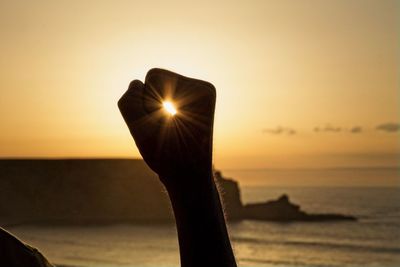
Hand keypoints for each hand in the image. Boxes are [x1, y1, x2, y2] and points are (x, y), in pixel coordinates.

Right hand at [118, 68, 215, 186]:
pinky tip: (168, 130)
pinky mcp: (189, 104)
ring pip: (154, 88)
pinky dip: (155, 113)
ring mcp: (197, 96)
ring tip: (165, 133)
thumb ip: (129, 99)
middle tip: (165, 133)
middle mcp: (203, 89)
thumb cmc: (167, 156)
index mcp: (201, 89)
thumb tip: (136, 83)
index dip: (148, 104)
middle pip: (154, 78)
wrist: (189, 178)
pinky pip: (158, 97)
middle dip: (149, 105)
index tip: (165, 128)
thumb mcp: (140, 128)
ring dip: (151, 110)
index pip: (153, 76)